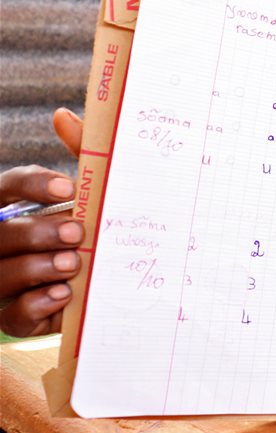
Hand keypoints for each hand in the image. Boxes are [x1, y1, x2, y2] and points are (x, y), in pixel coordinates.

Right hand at [0, 109, 84, 336]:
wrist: (106, 286)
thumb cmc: (91, 230)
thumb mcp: (92, 196)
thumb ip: (82, 156)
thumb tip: (63, 115)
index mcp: (14, 207)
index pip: (9, 187)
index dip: (34, 187)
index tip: (69, 188)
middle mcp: (1, 242)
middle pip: (2, 234)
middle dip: (37, 233)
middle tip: (77, 232)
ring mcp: (3, 281)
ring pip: (3, 274)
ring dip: (38, 268)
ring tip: (74, 264)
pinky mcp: (15, 317)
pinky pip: (14, 315)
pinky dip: (38, 305)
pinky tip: (65, 294)